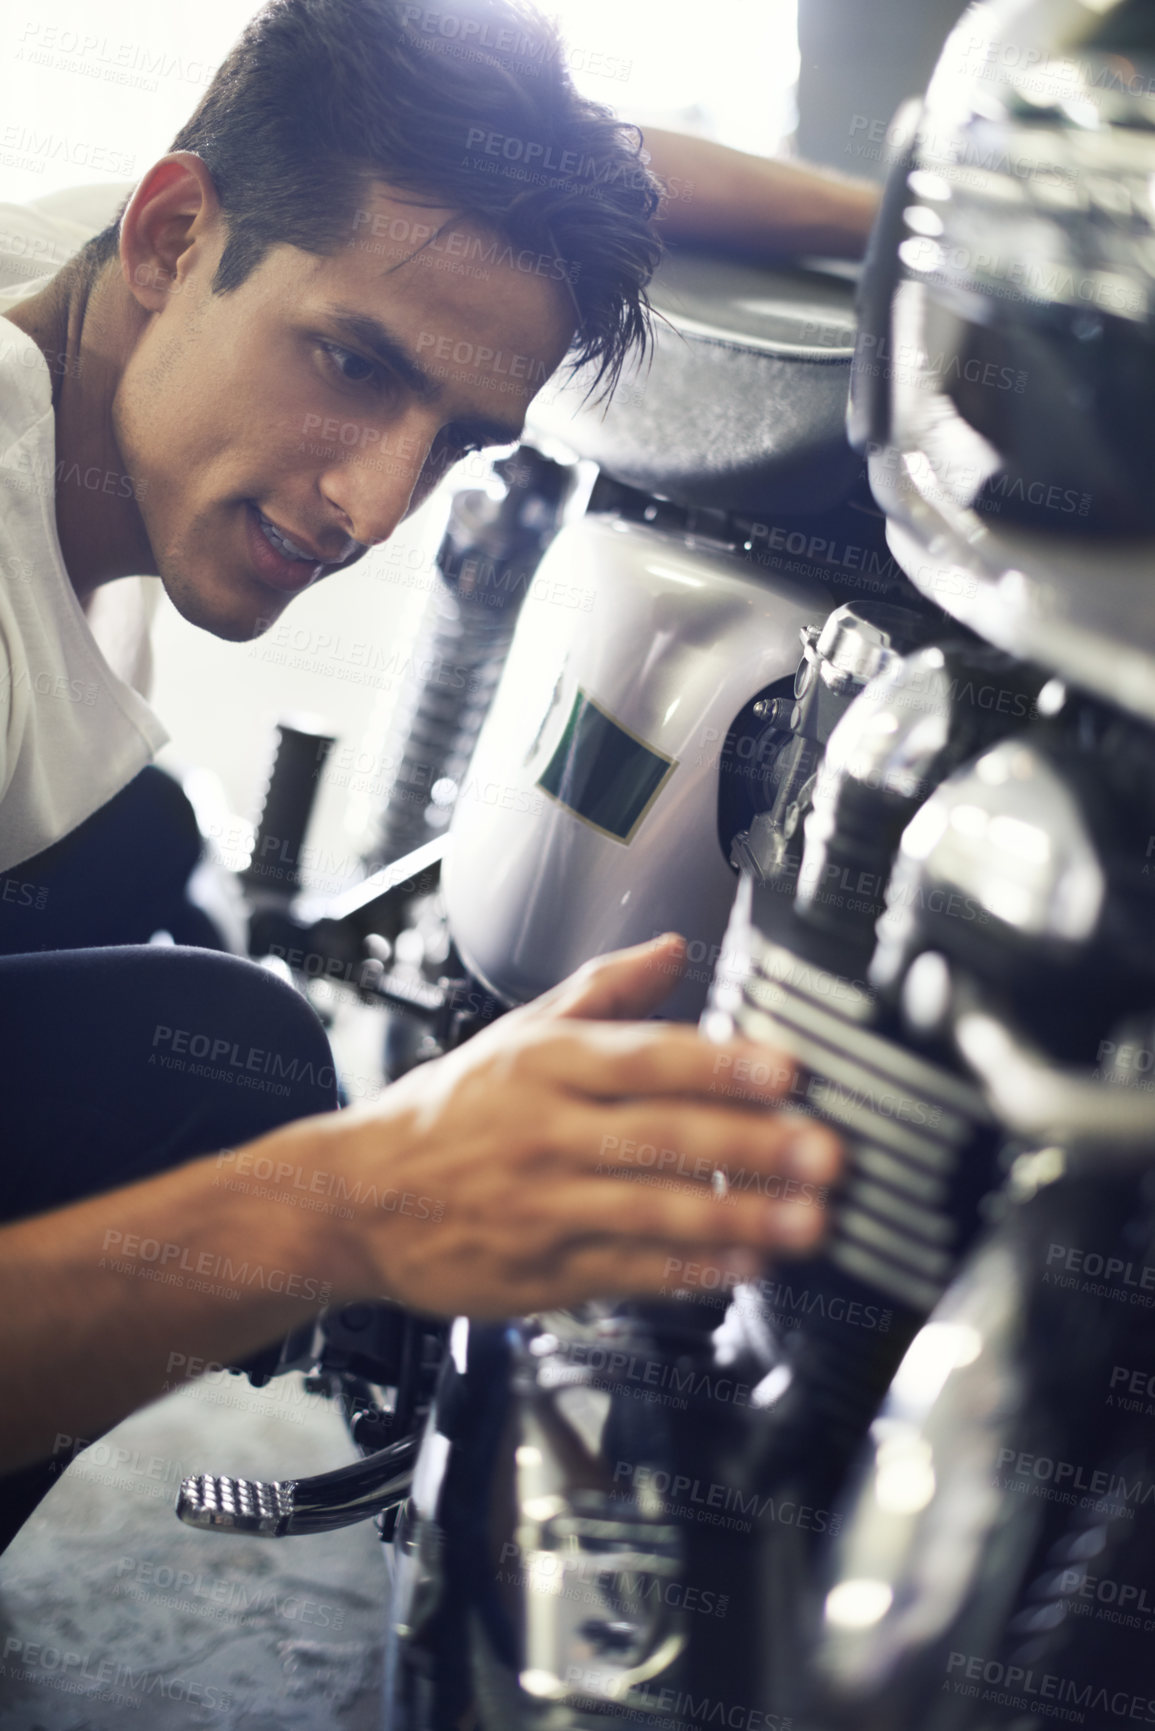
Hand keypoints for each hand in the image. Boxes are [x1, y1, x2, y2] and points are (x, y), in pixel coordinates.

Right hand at [311, 934, 841, 1316]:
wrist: (357, 1199)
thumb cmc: (450, 1111)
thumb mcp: (516, 1033)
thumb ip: (603, 990)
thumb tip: (673, 947)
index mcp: (546, 1064)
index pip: (644, 1058)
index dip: (720, 1064)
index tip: (786, 1071)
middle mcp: (547, 1132)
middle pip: (661, 1137)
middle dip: (752, 1147)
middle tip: (825, 1153)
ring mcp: (543, 1206)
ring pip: (651, 1211)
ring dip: (738, 1217)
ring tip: (807, 1222)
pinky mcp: (540, 1271)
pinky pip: (625, 1272)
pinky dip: (688, 1272)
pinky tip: (743, 1266)